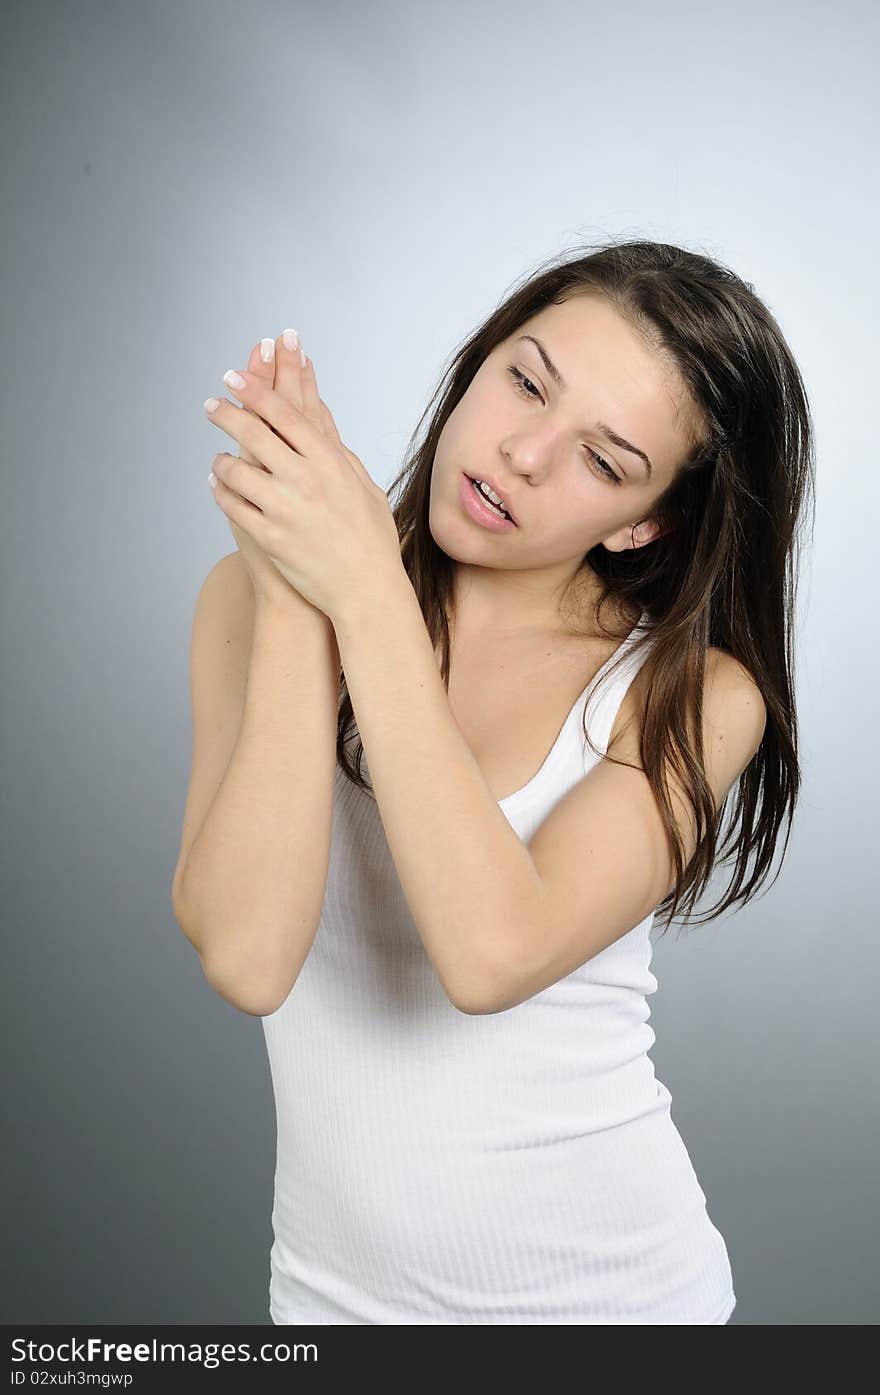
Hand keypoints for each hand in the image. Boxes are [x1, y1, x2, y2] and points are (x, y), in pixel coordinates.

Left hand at [206, 352, 403, 623]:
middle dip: (227, 413)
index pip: (285, 413)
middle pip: (254, 433)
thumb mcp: (363, 484)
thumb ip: (336, 448)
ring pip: (236, 470)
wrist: (366, 589)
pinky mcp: (270, 538)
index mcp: (331, 462)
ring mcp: (285, 509)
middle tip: (211, 404)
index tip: (235, 376)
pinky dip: (221, 492)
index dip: (256, 389)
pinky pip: (232, 506)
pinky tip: (217, 485)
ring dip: (221, 460)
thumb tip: (319, 414)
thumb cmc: (372, 538)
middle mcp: (306, 480)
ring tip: (217, 456)